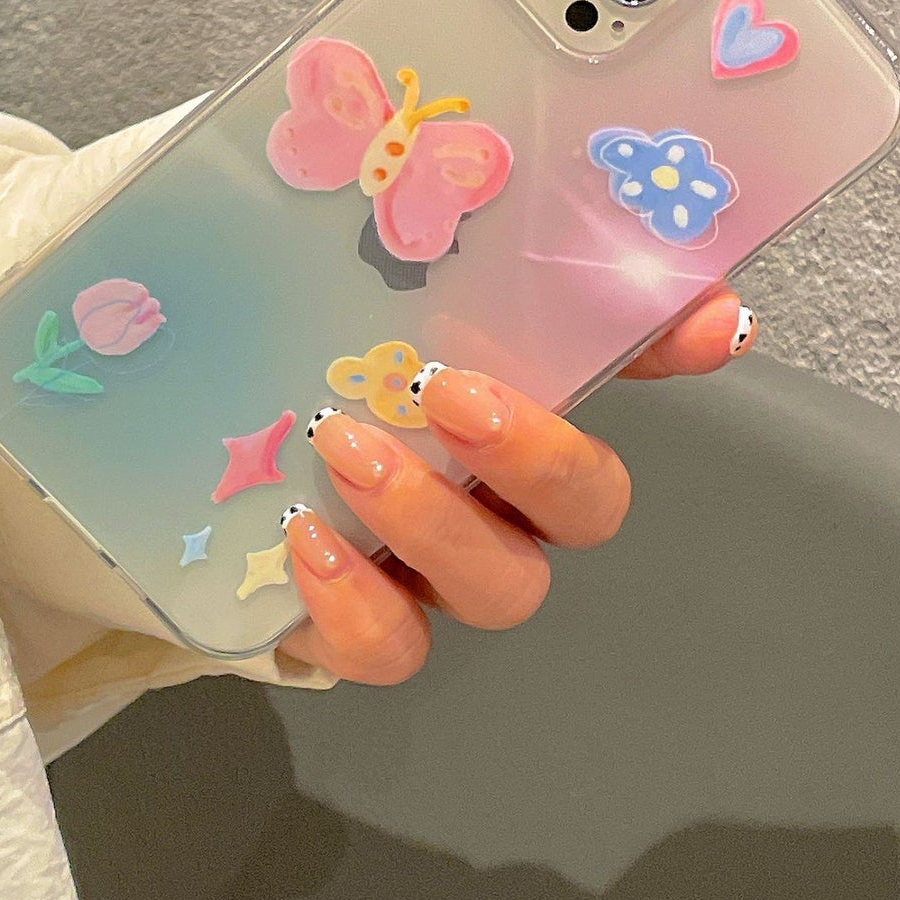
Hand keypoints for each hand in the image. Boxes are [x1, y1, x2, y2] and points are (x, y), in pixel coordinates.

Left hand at [276, 288, 756, 682]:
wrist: (187, 431)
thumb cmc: (293, 347)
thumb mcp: (367, 278)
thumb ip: (470, 253)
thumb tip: (639, 255)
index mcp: (515, 408)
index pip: (627, 372)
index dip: (677, 352)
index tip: (711, 323)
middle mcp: (499, 499)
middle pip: (583, 513)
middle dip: (536, 458)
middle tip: (448, 394)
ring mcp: (434, 569)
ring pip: (500, 588)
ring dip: (434, 520)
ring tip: (344, 447)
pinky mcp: (357, 625)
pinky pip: (390, 647)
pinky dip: (359, 603)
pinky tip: (305, 535)